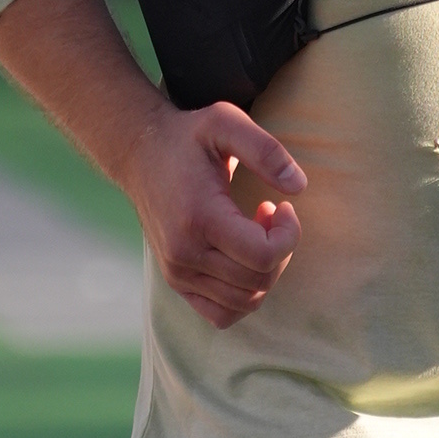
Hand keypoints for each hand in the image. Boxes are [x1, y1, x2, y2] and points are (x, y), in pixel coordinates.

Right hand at [120, 99, 307, 326]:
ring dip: (264, 272)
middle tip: (269, 215)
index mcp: (200, 219)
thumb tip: (298, 187)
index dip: (288, 235)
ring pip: (245, 302)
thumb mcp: (226, 123)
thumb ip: (266, 151)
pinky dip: (244, 296)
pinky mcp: (177, 281)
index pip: (263, 256)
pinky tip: (242, 260)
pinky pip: (222, 314)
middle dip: (280, 250)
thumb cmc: (188, 136)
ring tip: (255, 234)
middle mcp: (185, 254)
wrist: (139, 153)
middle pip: (258, 281)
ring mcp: (178, 273)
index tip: (281, 206)